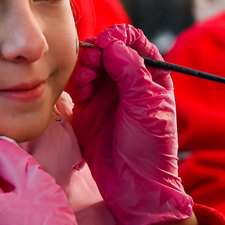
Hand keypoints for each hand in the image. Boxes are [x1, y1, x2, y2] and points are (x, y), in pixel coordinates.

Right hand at [69, 24, 192, 224]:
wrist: (134, 187)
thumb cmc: (151, 148)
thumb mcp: (148, 108)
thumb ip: (132, 74)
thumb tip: (114, 45)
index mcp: (150, 75)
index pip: (133, 41)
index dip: (119, 37)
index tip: (108, 45)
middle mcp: (127, 81)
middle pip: (106, 50)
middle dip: (97, 52)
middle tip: (92, 66)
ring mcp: (105, 94)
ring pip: (88, 66)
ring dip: (84, 68)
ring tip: (86, 84)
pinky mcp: (86, 110)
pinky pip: (75, 86)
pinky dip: (74, 84)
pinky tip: (79, 95)